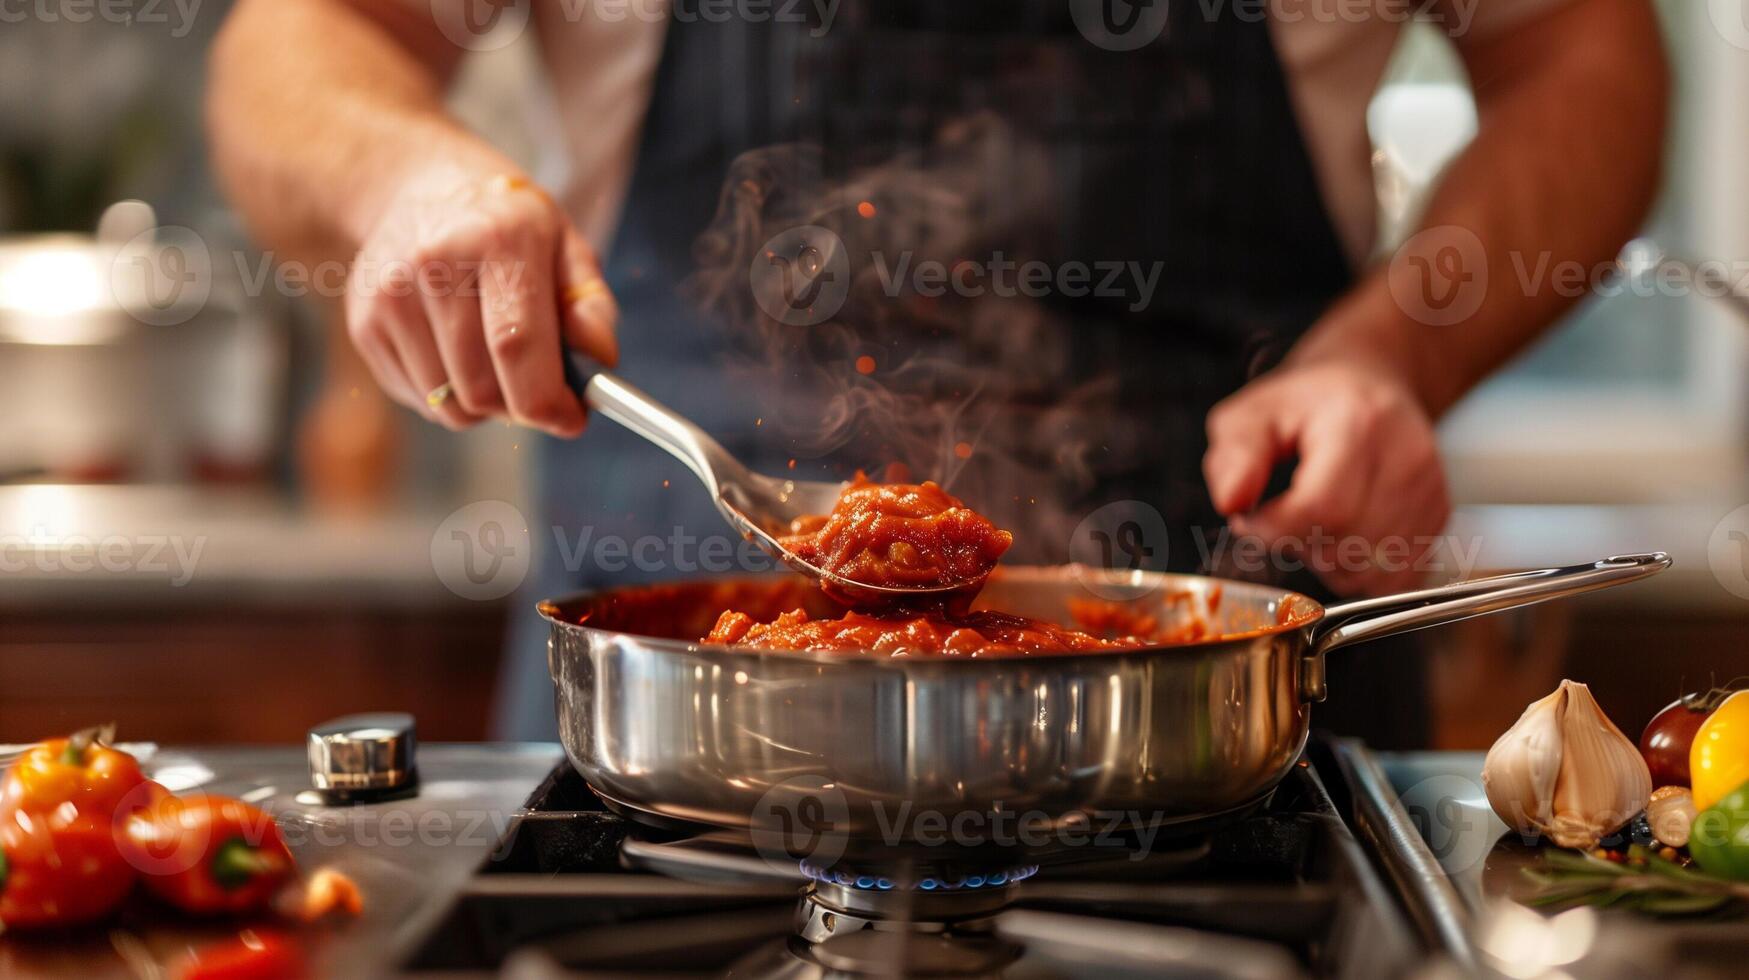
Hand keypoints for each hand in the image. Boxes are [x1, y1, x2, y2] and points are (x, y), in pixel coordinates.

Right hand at [345, 165, 618, 434]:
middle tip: (537, 386)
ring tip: (495, 359)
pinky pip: (420, 400)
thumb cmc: (510, 231)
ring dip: (485, 405)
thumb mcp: (566, 249)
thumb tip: (598, 362)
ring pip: (450, 405)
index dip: (546, 400)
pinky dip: (450, 397)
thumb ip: (591, 308)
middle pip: (481, 388)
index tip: (571, 419)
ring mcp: (391, 294)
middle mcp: (435, 263)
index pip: (516, 344)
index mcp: (498, 240)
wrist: (422, 190)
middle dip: (520, 407)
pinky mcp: (365, 323)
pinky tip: (457, 352)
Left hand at [1202, 355, 1451, 596]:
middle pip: (1345, 543)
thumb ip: (1234, 456)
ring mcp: (1431, 489)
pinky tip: (1342, 536)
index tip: (1251, 518)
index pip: (1321, 508)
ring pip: (1370, 570)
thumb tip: (1231, 503)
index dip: (1273, 529)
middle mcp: (1407, 457)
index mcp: (1359, 422)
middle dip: (1297, 546)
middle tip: (1281, 516)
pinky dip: (1359, 571)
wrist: (1369, 385)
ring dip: (1328, 562)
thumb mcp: (1252, 414)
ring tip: (1313, 521)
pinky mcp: (1440, 516)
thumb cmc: (1305, 403)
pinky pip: (1395, 577)